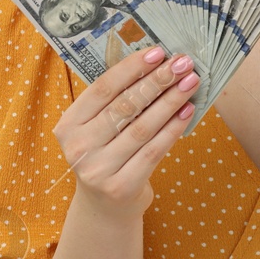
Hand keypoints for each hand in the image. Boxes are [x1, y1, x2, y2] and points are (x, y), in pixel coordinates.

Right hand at [53, 45, 200, 215]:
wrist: (105, 207)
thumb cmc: (108, 155)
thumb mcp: (99, 129)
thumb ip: (117, 103)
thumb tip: (157, 64)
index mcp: (68, 125)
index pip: (103, 88)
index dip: (132, 68)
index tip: (159, 51)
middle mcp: (78, 147)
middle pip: (125, 106)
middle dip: (158, 81)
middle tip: (183, 63)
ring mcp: (97, 169)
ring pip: (142, 127)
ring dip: (171, 102)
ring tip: (191, 83)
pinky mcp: (120, 187)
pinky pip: (153, 151)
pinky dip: (173, 129)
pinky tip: (188, 111)